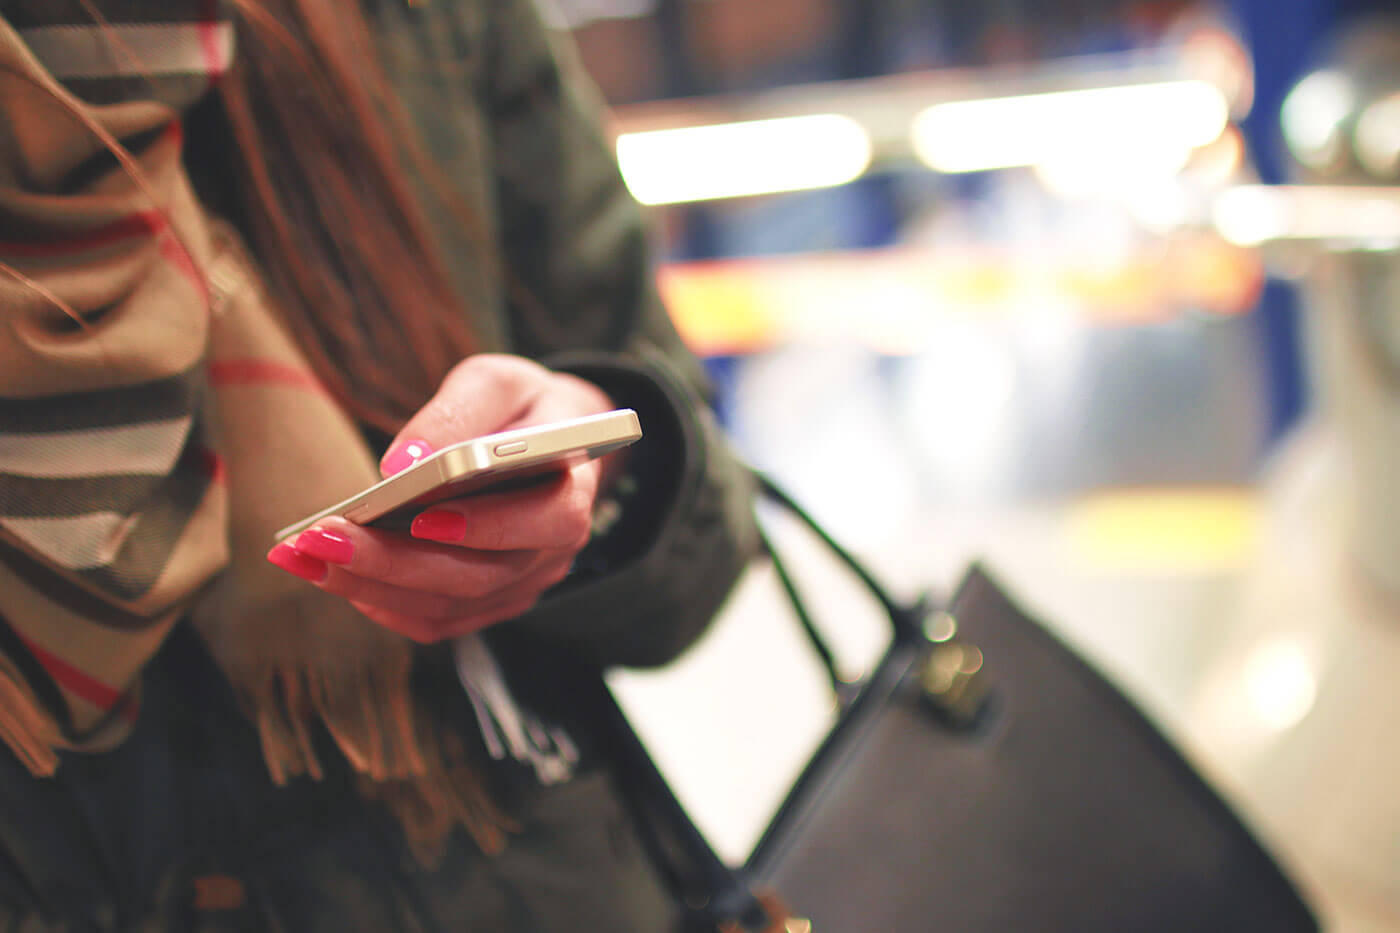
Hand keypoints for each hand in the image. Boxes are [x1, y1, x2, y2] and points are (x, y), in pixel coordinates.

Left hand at [267, 354, 617, 641]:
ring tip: (306, 555)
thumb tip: (402, 464)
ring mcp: (521, 583)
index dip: (489, 526)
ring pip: (449, 606)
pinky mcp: (489, 601)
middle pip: (480, 576)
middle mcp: (553, 551)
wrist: (544, 440)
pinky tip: (333, 574)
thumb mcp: (497, 382)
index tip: (422, 516)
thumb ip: (458, 411)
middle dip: (395, 562)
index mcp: (573, 490)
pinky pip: (435, 620)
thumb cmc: (521, 407)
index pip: (549, 521)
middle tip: (324, 538)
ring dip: (372, 587)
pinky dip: (381, 603)